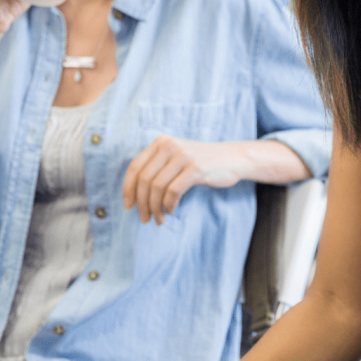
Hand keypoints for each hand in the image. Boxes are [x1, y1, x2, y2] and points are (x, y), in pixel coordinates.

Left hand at [123, 137, 247, 224]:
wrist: (232, 158)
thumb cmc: (201, 162)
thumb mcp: (176, 157)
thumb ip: (157, 166)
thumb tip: (135, 193)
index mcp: (161, 142)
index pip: (135, 167)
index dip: (128, 189)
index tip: (129, 206)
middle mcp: (170, 146)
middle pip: (144, 180)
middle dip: (142, 203)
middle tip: (144, 218)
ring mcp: (183, 156)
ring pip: (157, 187)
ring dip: (155, 208)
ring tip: (159, 218)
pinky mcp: (196, 168)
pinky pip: (173, 191)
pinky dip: (169, 204)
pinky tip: (171, 210)